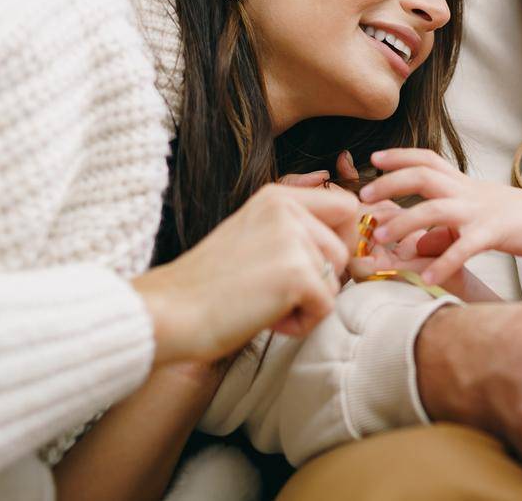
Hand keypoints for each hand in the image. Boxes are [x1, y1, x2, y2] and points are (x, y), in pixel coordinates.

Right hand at [130, 183, 365, 364]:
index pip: (345, 206)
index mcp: (276, 197)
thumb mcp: (254, 238)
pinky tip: (267, 320)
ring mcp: (293, 239)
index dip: (343, 238)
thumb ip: (295, 234)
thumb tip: (352, 250)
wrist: (169, 313)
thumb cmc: (208, 287)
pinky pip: (326, 307)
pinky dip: (302, 324)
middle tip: (282, 293)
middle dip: (323, 278)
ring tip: (266, 305)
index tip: (319, 265)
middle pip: (344, 247)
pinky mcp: (297, 274)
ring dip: (308, 302)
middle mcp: (287, 209)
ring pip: (336, 279)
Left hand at [359, 148, 521, 285]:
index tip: (373, 158)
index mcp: (464, 184)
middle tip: (363, 198)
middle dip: (389, 183)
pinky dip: (443, 264)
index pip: (428, 159)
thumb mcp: (477, 213)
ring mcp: (481, 211)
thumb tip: (414, 243)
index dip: (400, 156)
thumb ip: (446, 225)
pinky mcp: (495, 232)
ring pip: (435, 209)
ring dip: (404, 223)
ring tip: (383, 240)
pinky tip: (425, 280)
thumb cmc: (516, 218)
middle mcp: (468, 191)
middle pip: (423, 176)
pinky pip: (464, 247)